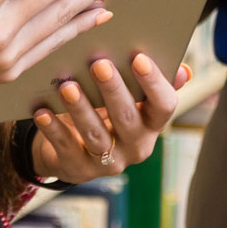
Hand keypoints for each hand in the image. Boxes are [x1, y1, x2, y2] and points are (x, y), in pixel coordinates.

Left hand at [30, 55, 190, 181]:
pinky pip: (66, 148)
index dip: (154, 83)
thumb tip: (184, 70)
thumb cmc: (106, 110)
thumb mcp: (131, 97)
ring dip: (81, 109)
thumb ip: (152, 81)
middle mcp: (136, 146)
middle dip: (113, 91)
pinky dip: (53, 129)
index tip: (139, 58)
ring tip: (68, 85)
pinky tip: (42, 110)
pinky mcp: (78, 170)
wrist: (75, 149)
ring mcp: (108, 162)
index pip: (164, 106)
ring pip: (96, 135)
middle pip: (127, 119)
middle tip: (99, 64)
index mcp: (153, 124)